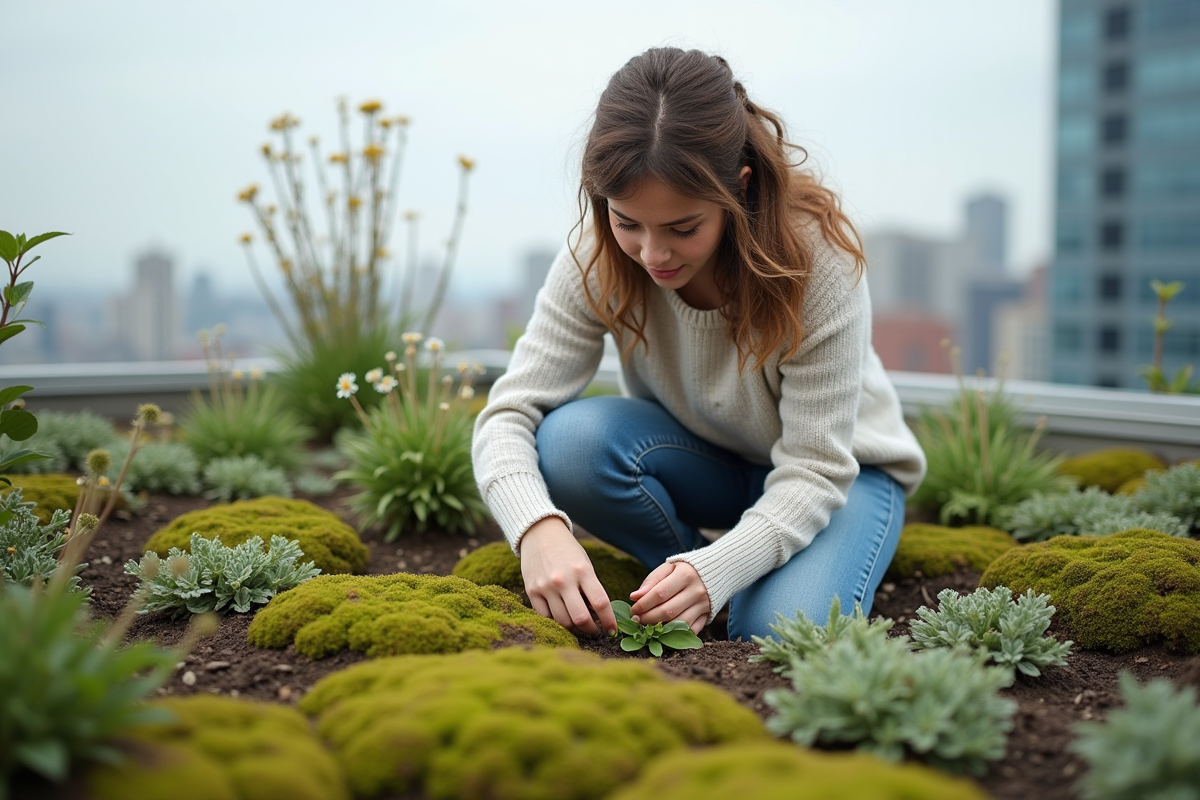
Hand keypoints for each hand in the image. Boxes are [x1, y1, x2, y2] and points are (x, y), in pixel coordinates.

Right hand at [518, 517, 617, 635]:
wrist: (539, 533)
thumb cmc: (567, 550)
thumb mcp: (584, 563)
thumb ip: (590, 587)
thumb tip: (596, 614)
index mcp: (583, 571)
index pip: (600, 603)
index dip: (609, 621)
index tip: (612, 630)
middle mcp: (564, 580)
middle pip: (581, 617)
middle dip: (591, 630)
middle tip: (595, 632)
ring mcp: (546, 587)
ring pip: (562, 620)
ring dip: (574, 628)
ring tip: (579, 625)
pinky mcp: (531, 590)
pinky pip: (545, 616)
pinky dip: (555, 620)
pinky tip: (561, 616)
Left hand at [629, 561, 710, 634]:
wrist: (717, 570)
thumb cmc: (686, 569)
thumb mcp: (669, 567)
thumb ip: (651, 581)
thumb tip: (634, 597)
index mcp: (685, 575)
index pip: (660, 593)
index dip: (643, 604)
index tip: (633, 610)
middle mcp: (696, 591)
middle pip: (668, 611)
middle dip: (648, 618)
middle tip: (637, 620)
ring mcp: (704, 605)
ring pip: (679, 624)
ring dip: (660, 628)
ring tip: (648, 626)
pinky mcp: (708, 616)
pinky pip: (691, 630)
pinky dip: (677, 634)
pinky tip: (664, 631)